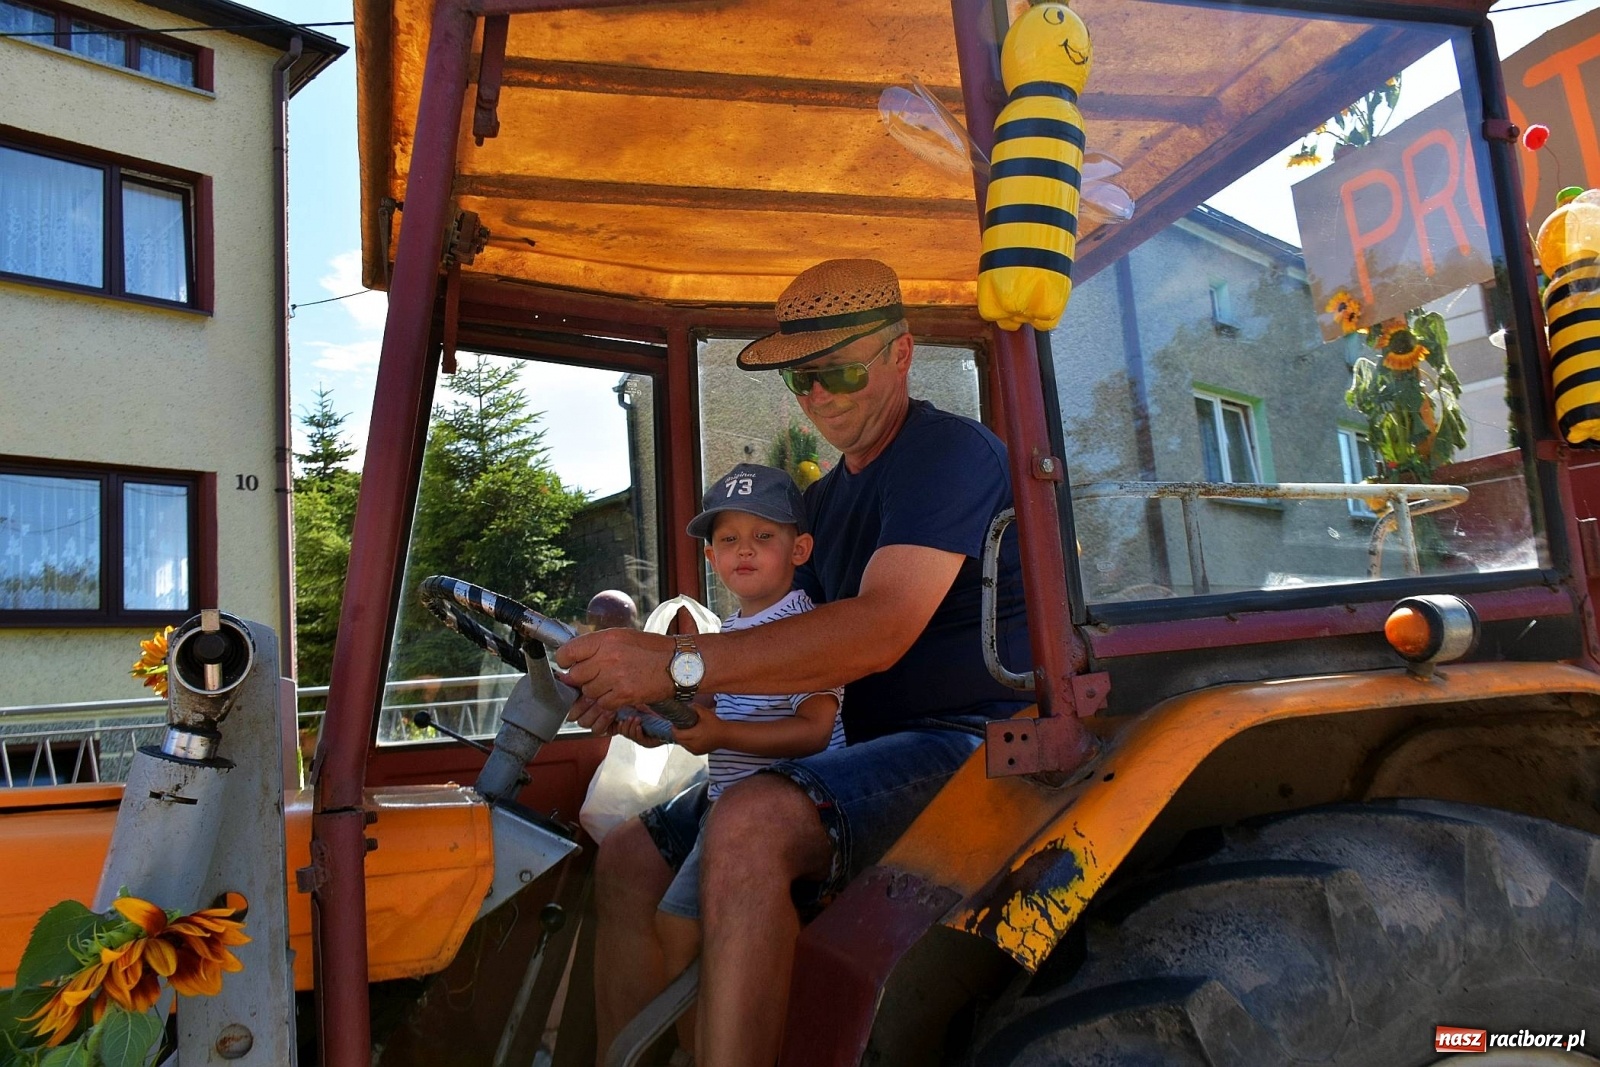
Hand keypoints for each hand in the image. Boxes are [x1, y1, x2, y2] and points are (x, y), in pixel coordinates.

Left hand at [555, 628, 677, 715]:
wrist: (678, 663)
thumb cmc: (651, 649)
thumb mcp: (622, 637)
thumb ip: (596, 646)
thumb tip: (573, 658)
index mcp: (605, 639)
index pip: (567, 652)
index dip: (565, 661)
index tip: (569, 664)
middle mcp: (607, 657)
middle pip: (575, 675)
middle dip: (581, 679)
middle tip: (595, 676)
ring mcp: (614, 678)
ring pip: (587, 692)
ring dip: (596, 691)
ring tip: (612, 683)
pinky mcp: (622, 695)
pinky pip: (602, 704)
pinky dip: (608, 702)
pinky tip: (619, 692)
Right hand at [615, 708, 666, 747]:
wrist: (670, 726)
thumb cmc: (659, 719)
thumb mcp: (647, 711)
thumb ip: (639, 707)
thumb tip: (630, 701)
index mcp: (633, 728)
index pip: (621, 728)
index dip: (620, 724)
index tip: (621, 717)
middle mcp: (635, 735)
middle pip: (624, 732)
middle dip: (626, 724)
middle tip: (630, 717)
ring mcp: (641, 740)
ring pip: (630, 735)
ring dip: (632, 726)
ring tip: (637, 719)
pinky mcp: (647, 743)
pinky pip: (639, 739)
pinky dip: (638, 732)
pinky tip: (639, 727)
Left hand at [669, 705, 723, 755]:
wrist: (725, 736)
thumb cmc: (716, 725)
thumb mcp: (705, 713)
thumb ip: (695, 707)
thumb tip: (688, 706)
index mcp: (693, 735)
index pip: (677, 734)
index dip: (674, 728)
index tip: (675, 723)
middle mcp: (692, 744)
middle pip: (678, 740)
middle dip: (677, 733)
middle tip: (679, 726)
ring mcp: (695, 750)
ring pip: (682, 744)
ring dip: (681, 738)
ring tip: (685, 731)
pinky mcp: (697, 752)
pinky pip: (687, 748)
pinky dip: (687, 743)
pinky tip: (691, 737)